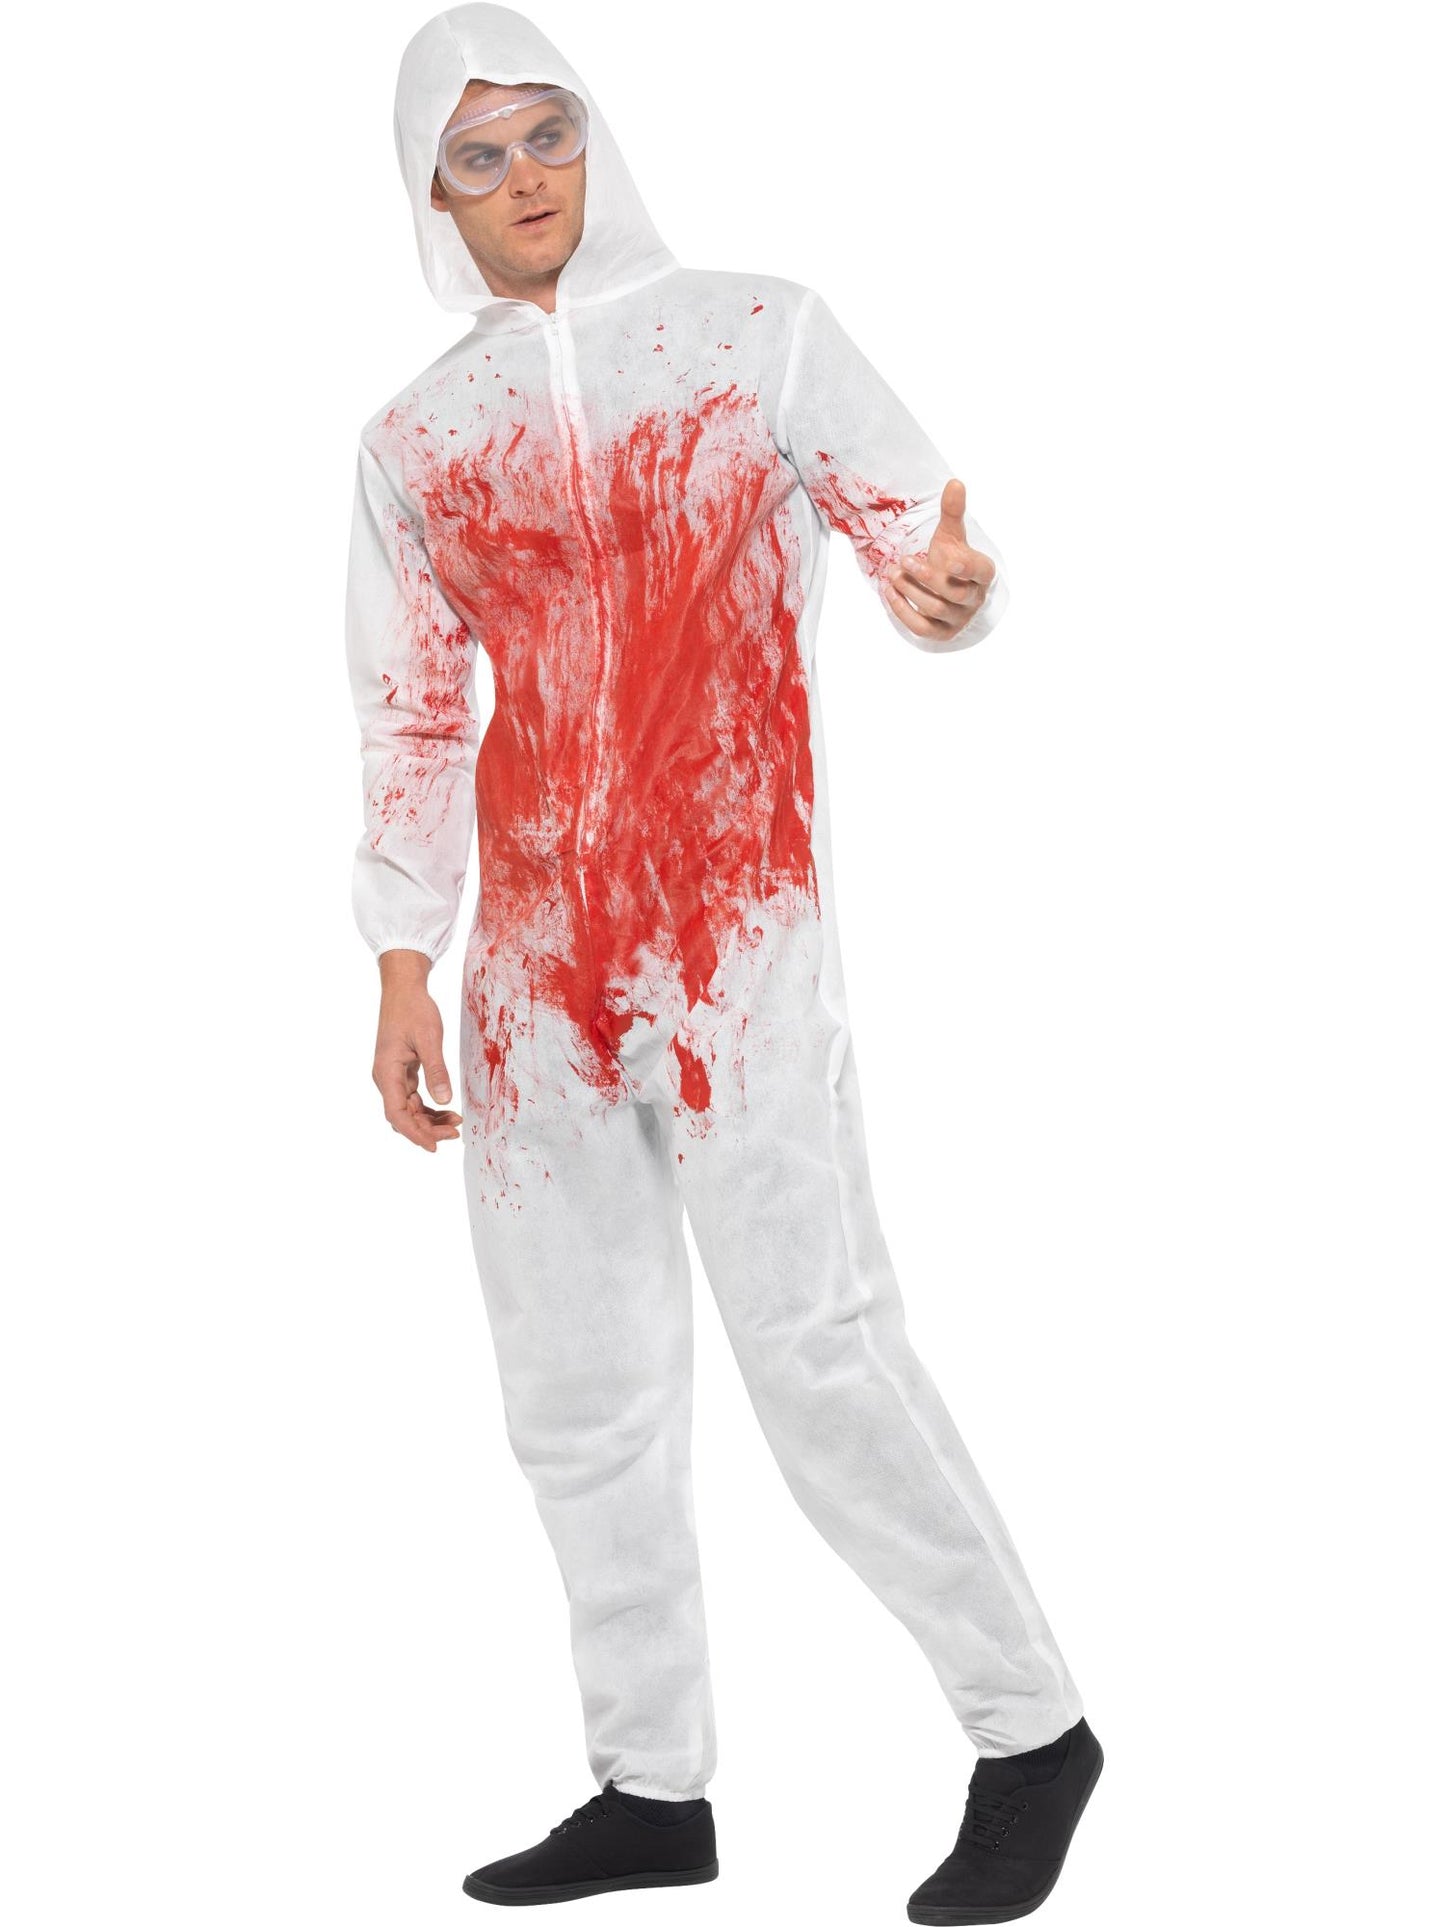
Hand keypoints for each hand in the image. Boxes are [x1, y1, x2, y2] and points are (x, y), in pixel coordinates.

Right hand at [372, 950, 462, 1151]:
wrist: (403, 988)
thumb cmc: (414, 1009)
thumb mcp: (429, 1039)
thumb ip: (436, 1071)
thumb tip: (444, 1100)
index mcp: (386, 1073)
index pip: (397, 1114)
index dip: (415, 1133)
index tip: (435, 1145)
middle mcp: (386, 1078)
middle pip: (403, 1116)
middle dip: (427, 1129)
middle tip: (455, 1132)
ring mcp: (393, 1075)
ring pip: (408, 1109)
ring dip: (429, 1119)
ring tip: (455, 1123)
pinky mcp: (401, 1071)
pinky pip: (413, 1097)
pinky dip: (428, 1106)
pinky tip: (446, 1109)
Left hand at [882, 477, 996, 640]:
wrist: (946, 587)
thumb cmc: (951, 557)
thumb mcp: (951, 534)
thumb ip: (953, 511)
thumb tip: (954, 482)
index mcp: (982, 573)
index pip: (979, 572)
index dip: (966, 567)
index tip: (947, 558)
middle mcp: (974, 598)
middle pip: (953, 593)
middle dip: (926, 577)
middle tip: (903, 560)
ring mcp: (959, 618)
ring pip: (935, 609)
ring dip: (910, 590)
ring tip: (892, 572)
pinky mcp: (941, 633)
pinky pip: (922, 627)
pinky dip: (903, 610)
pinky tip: (889, 592)